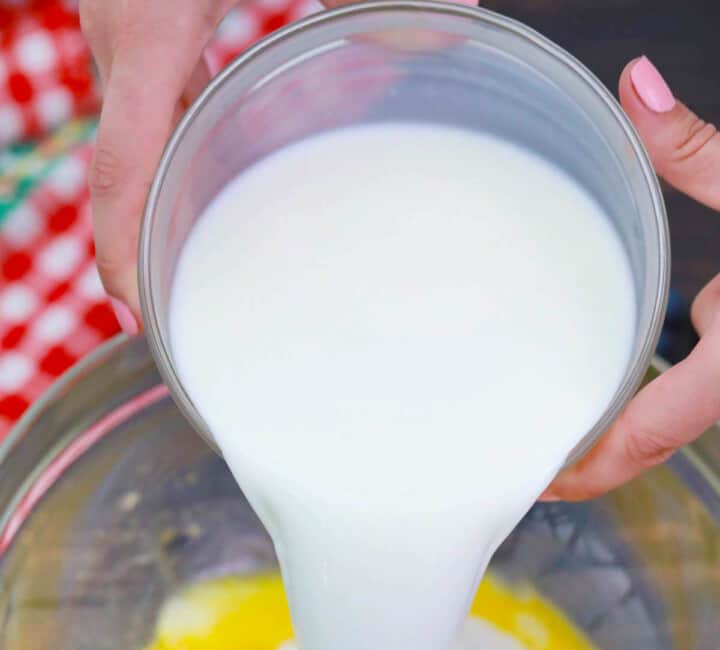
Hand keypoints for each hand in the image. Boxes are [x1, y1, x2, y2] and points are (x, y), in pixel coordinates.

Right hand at [80, 0, 475, 330]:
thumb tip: (450, 33)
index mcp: (151, 19)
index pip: (118, 169)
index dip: (124, 256)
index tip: (148, 323)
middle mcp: (118, 25)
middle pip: (118, 166)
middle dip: (146, 245)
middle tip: (196, 314)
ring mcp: (120, 14)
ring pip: (129, 132)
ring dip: (161, 198)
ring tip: (210, 260)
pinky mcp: (140, 3)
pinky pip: (144, 93)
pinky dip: (172, 140)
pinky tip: (220, 164)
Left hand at [544, 56, 719, 500]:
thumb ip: (699, 153)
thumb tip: (639, 86)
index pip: (645, 438)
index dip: (585, 470)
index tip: (539, 482)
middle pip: (654, 435)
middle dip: (593, 445)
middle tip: (529, 445)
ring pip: (682, 410)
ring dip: (630, 410)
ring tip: (560, 404)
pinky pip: (706, 387)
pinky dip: (672, 383)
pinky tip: (643, 357)